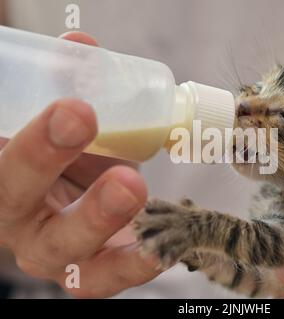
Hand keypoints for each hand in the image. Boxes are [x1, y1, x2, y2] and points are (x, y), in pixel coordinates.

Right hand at [0, 32, 159, 297]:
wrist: (78, 201)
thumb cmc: (68, 158)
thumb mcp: (65, 123)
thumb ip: (68, 84)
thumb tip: (83, 43)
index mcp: (3, 177)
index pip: (4, 161)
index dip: (33, 138)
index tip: (75, 105)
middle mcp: (19, 219)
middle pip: (17, 200)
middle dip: (51, 162)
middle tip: (87, 125)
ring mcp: (55, 253)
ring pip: (65, 249)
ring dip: (100, 220)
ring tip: (133, 187)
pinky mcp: (93, 272)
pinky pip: (109, 275)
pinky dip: (137, 262)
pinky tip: (166, 246)